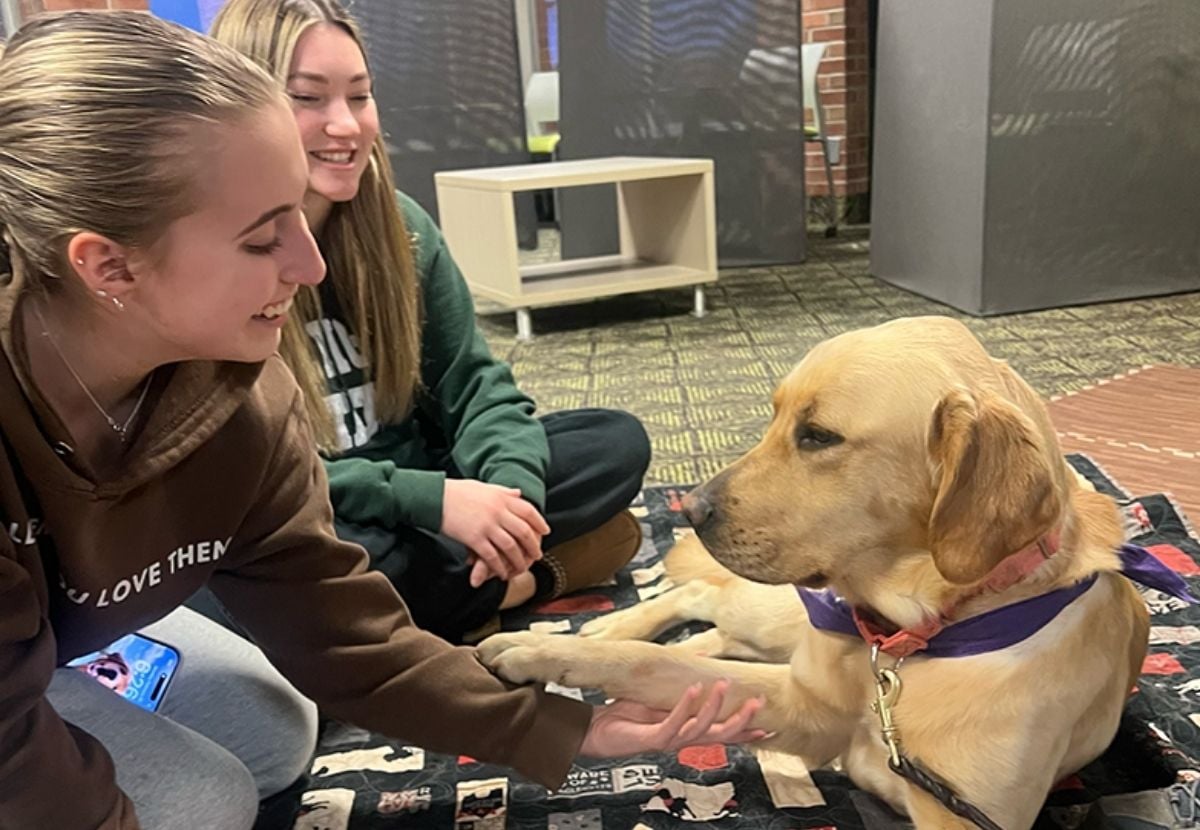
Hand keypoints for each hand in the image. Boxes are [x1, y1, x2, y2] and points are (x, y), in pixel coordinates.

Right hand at [441, 479, 548, 586]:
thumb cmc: (457, 491)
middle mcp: (498, 511)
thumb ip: (503, 491)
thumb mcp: (483, 486)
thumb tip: (519, 492)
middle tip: (537, 555)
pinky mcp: (474, 538)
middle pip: (523, 531)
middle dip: (533, 545)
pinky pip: (492, 556)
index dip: (539, 522)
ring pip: (510, 547)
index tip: (545, 531)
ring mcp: (487, 525)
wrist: (434, 497)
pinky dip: (499, 567)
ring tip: (522, 569)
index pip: (528, 510)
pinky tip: (501, 573)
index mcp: (501, 497)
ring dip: (518, 560)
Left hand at [578, 680, 766, 757]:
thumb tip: (703, 656)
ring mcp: (670, 740)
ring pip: (701, 729)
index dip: (746, 733)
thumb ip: (682, 682)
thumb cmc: (628, 715)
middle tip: (759, 702)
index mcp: (688, 731)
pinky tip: (694, 688)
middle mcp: (683, 739)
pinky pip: (674, 722)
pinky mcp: (653, 738)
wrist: (597, 730)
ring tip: (725, 685)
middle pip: (720, 735)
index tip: (770, 727)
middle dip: (741, 720)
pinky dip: (685, 705)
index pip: (723, 735)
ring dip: (714, 706)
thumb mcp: (661, 694)